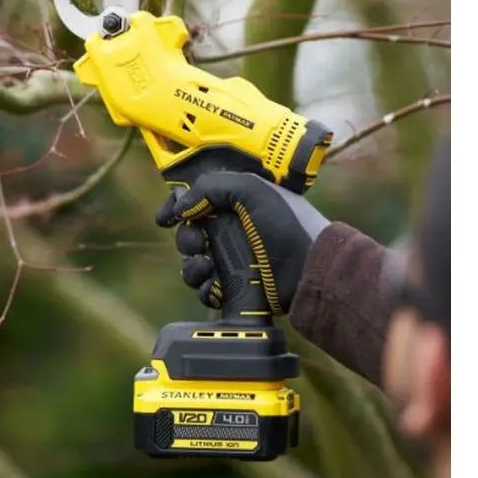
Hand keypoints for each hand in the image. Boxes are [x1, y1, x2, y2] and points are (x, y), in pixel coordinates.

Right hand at [155, 172, 328, 314]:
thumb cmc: (288, 224)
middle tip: (198, 244)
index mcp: (234, 203)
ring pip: (193, 264)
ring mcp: (232, 260)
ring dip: (191, 266)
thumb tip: (181, 205)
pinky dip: (204, 289)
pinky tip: (215, 285)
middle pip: (189, 234)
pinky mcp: (235, 287)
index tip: (165, 218)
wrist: (312, 268)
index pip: (195, 200)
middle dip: (185, 239)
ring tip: (206, 266)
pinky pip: (206, 289)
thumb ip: (212, 187)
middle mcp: (231, 230)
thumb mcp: (253, 190)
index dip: (176, 206)